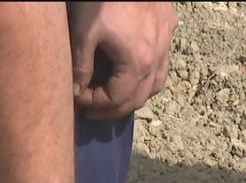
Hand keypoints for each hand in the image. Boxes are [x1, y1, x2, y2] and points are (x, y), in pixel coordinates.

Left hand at [69, 2, 177, 120]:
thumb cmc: (101, 0)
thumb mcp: (84, 33)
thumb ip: (81, 66)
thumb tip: (77, 92)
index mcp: (136, 63)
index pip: (116, 100)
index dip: (95, 105)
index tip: (77, 100)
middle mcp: (156, 59)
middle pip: (137, 99)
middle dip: (112, 109)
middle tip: (91, 108)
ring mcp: (166, 43)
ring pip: (155, 85)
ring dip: (134, 96)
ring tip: (113, 97)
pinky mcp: (168, 27)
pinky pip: (163, 64)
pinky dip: (148, 77)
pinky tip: (135, 73)